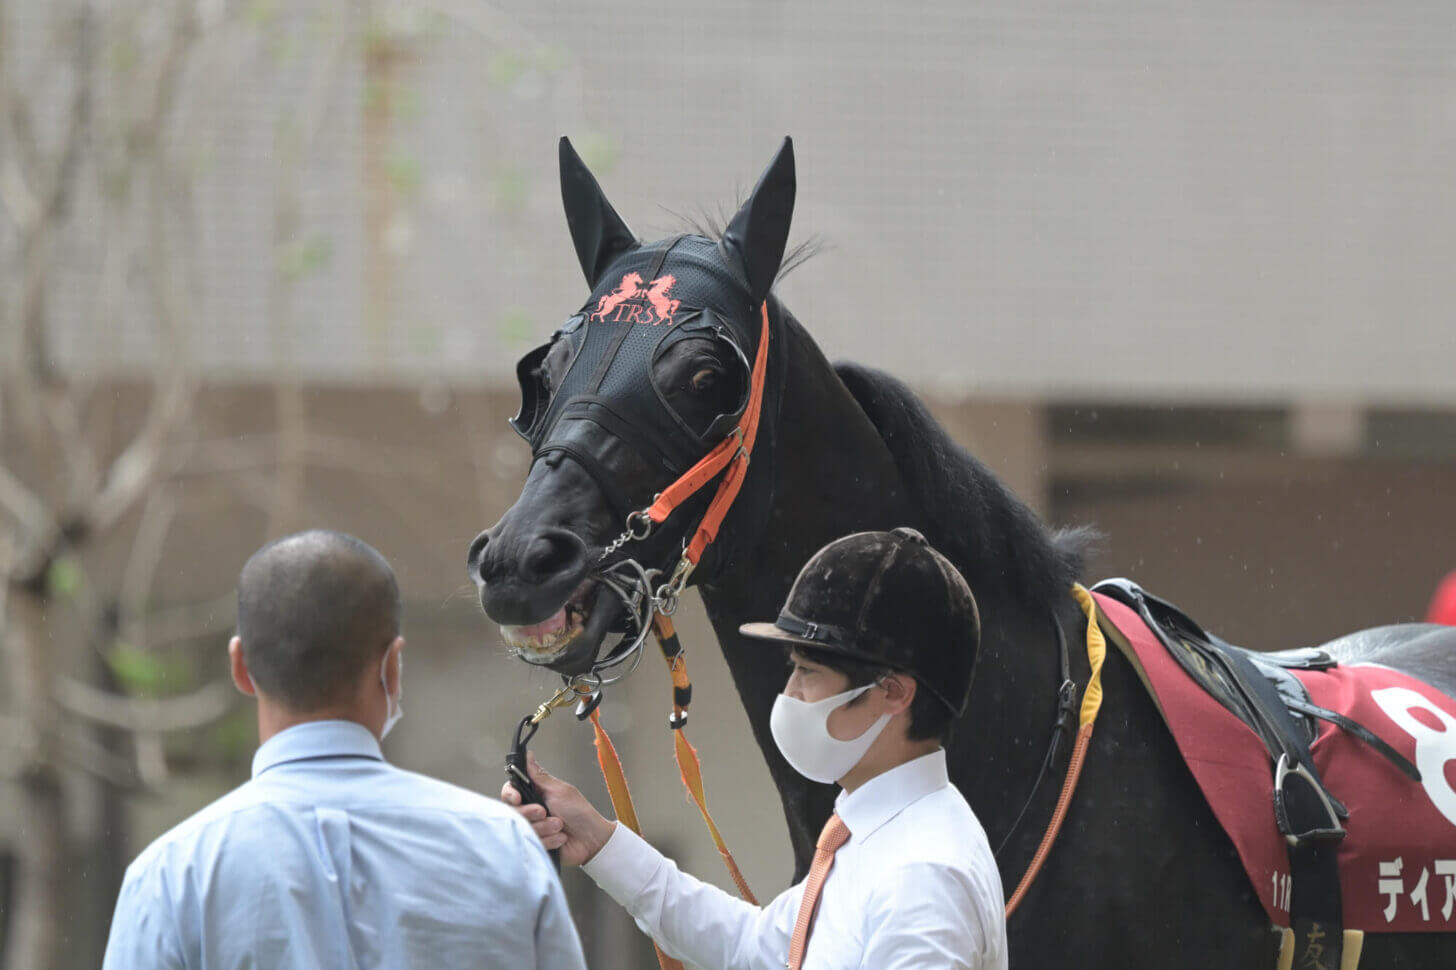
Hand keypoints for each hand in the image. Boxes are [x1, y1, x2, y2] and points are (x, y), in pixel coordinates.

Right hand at [501, 752, 616, 866]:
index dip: (510, 795)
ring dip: (545, 827)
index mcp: (534, 794)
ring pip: (524, 829)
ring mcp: (533, 829)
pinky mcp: (537, 845)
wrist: (592, 839)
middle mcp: (531, 812)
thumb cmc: (580, 812)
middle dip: (530, 812)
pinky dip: (550, 839)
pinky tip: (561, 837)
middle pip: (513, 812)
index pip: (510, 792)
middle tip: (543, 812)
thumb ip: (539, 776)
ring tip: (560, 825)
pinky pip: (533, 843)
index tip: (517, 799)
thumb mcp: (559, 791)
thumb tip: (529, 755)